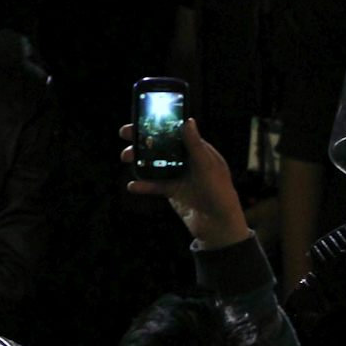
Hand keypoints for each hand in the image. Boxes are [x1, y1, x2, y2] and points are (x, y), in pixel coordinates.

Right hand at [120, 118, 249, 249]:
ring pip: (154, 164)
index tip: (141, 118)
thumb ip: (196, 145)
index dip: (159, 124)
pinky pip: (153, 185)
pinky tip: (132, 185)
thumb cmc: (220, 193)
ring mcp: (178, 176)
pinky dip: (142, 185)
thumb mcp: (208, 167)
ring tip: (125, 158)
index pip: (176, 132)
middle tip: (125, 134)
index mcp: (198, 151)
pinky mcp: (171, 191)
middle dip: (142, 140)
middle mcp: (186, 161)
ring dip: (138, 160)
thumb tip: (188, 121)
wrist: (218, 227)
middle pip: (161, 146)